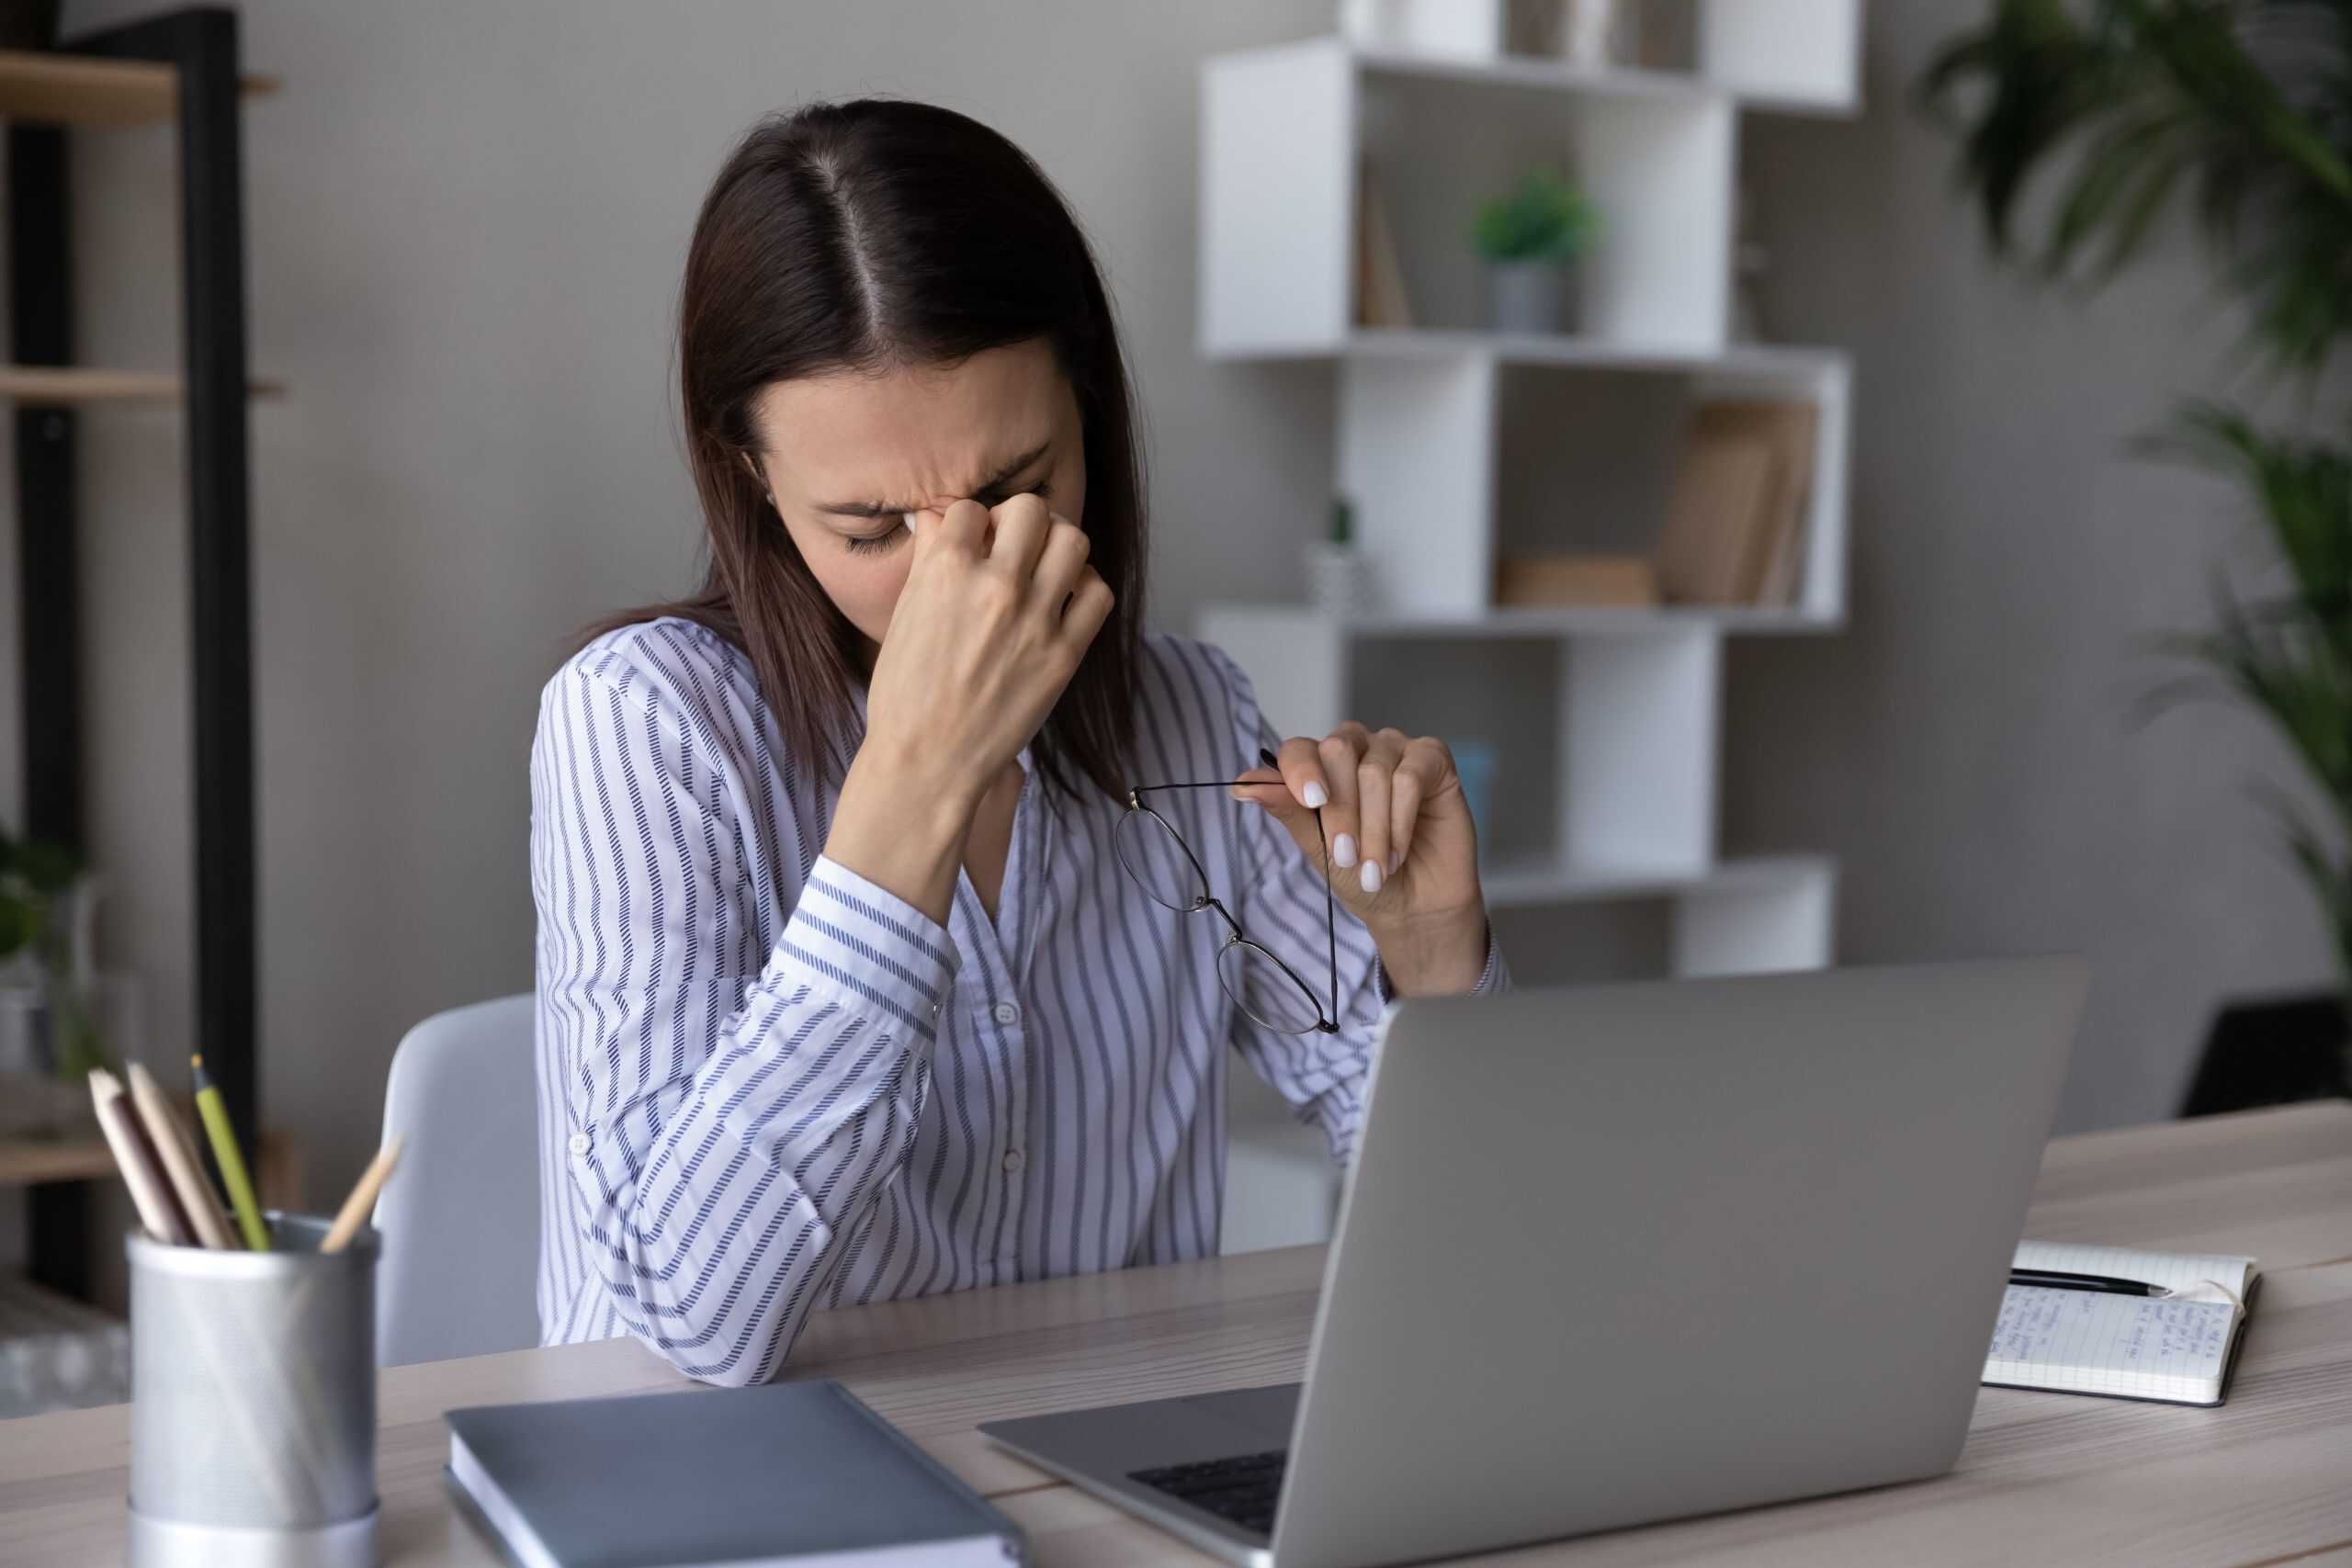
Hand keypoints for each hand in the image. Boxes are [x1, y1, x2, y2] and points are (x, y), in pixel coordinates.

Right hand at [828, 494, 1111, 921]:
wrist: (928, 761)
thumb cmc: (906, 694)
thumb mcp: (904, 616)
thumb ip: (928, 561)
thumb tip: (940, 518)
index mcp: (946, 570)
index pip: (971, 508)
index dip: (971, 523)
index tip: (974, 542)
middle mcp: (995, 585)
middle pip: (1031, 509)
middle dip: (1020, 520)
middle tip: (1015, 546)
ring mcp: (1036, 618)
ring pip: (1073, 540)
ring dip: (1058, 546)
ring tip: (1044, 568)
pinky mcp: (1065, 654)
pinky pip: (1098, 594)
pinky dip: (1086, 589)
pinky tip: (1065, 603)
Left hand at [1232, 725, 1491, 995]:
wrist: (1411, 906)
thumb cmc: (1361, 874)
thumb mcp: (1318, 848)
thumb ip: (1288, 811)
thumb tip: (1241, 785)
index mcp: (1320, 765)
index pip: (1299, 748)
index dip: (1300, 771)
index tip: (1311, 803)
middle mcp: (1357, 749)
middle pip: (1338, 750)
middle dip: (1341, 811)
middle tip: (1347, 856)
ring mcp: (1394, 749)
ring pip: (1375, 770)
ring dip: (1374, 828)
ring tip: (1375, 869)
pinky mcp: (1432, 760)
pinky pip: (1410, 776)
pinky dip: (1401, 819)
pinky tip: (1398, 853)